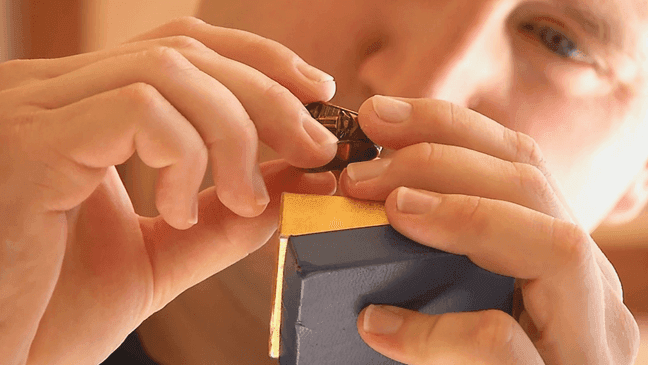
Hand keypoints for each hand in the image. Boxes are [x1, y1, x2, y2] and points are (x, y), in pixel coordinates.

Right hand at [0, 17, 337, 364]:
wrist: (1, 361)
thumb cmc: (58, 311)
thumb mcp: (161, 254)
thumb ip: (225, 217)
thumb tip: (295, 179)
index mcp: (79, 106)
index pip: (179, 45)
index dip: (256, 58)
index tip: (315, 92)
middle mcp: (50, 91)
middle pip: (184, 50)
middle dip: (268, 95)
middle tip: (314, 147)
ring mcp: (33, 109)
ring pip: (170, 71)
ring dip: (234, 132)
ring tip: (242, 198)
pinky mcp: (30, 144)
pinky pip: (140, 111)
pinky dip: (185, 155)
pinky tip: (178, 208)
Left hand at [339, 96, 639, 363]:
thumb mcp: (462, 297)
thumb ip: (435, 257)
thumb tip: (355, 206)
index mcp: (555, 256)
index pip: (519, 164)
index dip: (451, 128)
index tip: (381, 114)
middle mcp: (586, 289)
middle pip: (535, 186)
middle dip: (443, 158)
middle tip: (365, 170)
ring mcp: (587, 342)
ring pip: (555, 245)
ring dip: (463, 213)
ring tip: (391, 211)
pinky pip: (503, 344)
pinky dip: (435, 329)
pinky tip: (379, 325)